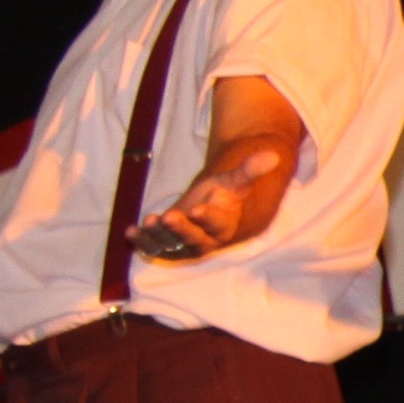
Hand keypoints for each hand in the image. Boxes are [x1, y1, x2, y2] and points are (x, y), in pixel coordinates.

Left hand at [128, 137, 287, 261]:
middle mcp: (204, 241)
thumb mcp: (235, 182)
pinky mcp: (166, 246)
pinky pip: (153, 247)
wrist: (211, 213)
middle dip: (180, 229)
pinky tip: (131, 231)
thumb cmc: (224, 196)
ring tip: (149, 221)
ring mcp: (183, 246)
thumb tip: (272, 155)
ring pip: (170, 244)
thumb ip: (250, 171)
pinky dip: (142, 241)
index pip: (216, 225)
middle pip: (192, 239)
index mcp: (224, 227)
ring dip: (158, 235)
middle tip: (169, 216)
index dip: (207, 218)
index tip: (197, 209)